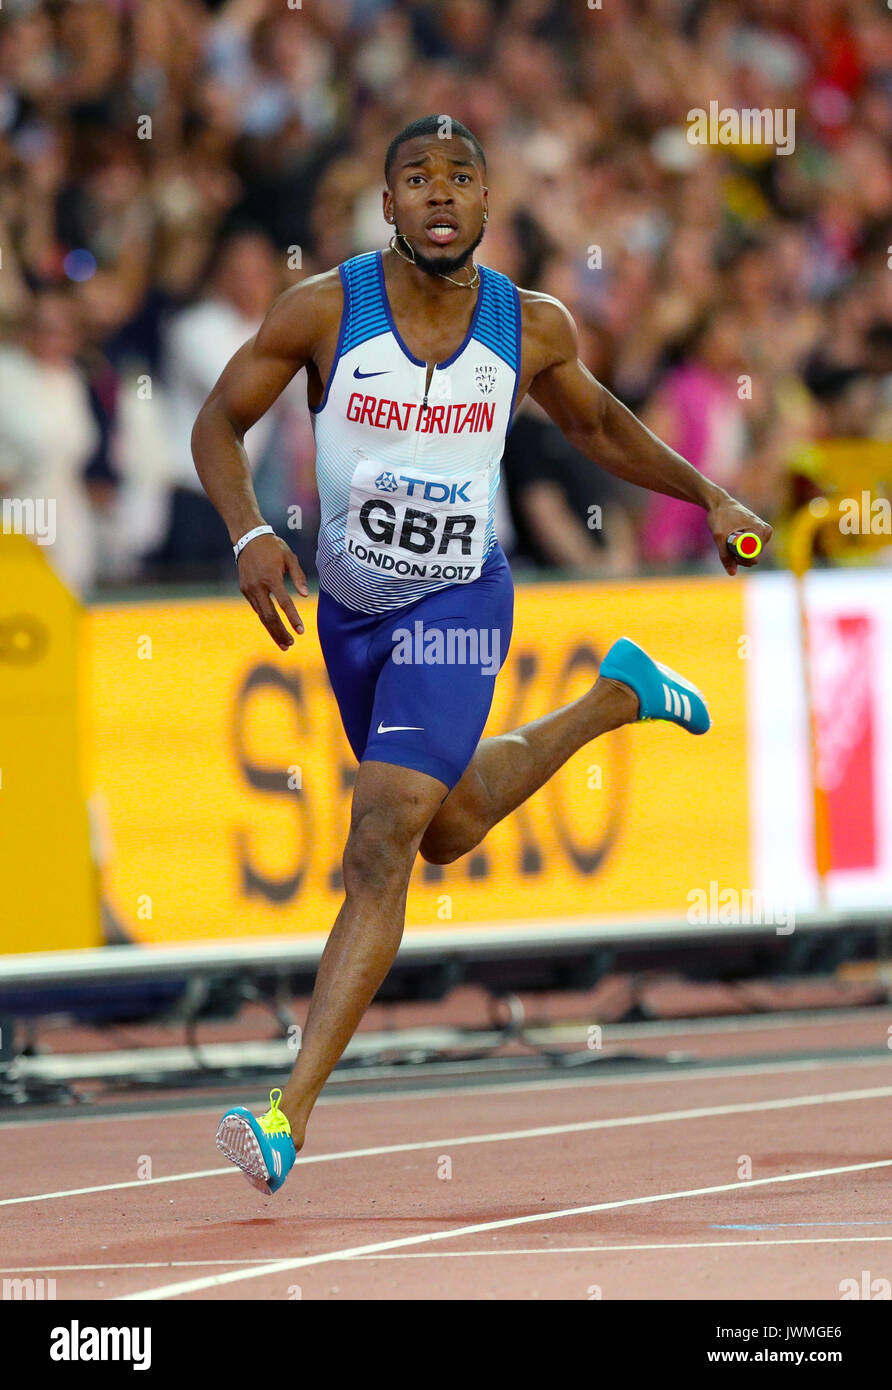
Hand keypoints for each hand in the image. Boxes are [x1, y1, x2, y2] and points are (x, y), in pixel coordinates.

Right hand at [237, 533, 307, 649]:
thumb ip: (298, 577)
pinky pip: (257, 608)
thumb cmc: (273, 546)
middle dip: (280, 632)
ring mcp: (249, 589)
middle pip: (269, 616)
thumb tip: (304, 595)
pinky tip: (273, 628)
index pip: (284, 603)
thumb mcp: (290, 557)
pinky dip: (265, 619)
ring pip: (261, 615)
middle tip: (290, 644)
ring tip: (283, 643)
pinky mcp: (244, 589)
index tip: (301, 631)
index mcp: (271, 577)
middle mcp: (258, 586)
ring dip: (272, 631)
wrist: (248, 537)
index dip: (293, 619)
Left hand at [707, 494, 772, 575]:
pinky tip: (735, 541)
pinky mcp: (760, 533)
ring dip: (741, 554)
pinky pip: (753, 549)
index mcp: (761, 530)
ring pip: (754, 554)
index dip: (740, 559)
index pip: (754, 557)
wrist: (720, 503)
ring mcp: (764, 532)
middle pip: (754, 557)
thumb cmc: (719, 517)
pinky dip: (743, 550)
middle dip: (740, 557)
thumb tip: (733, 573)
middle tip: (727, 545)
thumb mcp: (719, 537)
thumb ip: (725, 556)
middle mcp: (766, 531)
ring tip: (730, 541)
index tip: (729, 550)